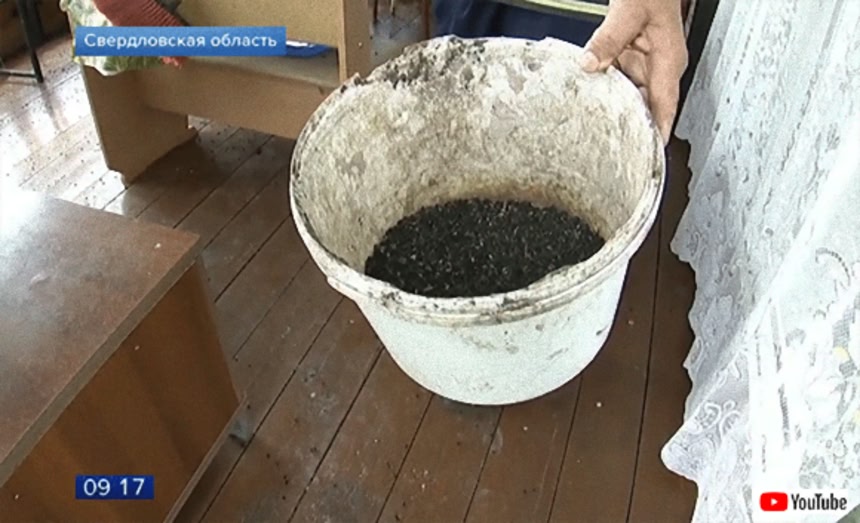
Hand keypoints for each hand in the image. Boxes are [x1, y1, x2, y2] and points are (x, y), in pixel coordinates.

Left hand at [579, 0, 687, 143]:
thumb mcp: (628, 11)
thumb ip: (608, 39)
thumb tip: (590, 64)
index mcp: (669, 61)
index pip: (665, 107)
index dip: (657, 134)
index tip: (648, 157)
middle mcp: (660, 65)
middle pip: (645, 106)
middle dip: (630, 126)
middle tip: (610, 148)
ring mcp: (645, 61)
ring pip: (629, 94)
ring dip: (614, 107)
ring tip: (596, 127)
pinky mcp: (631, 55)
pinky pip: (617, 79)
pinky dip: (605, 87)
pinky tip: (590, 94)